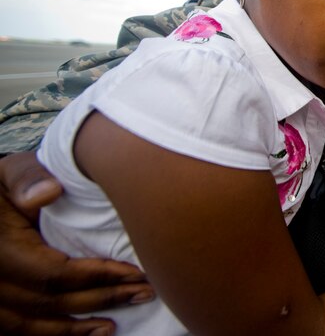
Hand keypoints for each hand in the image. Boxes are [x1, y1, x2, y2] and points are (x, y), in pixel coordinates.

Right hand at [0, 152, 154, 334]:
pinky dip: (49, 333)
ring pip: (29, 325)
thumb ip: (28, 179)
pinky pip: (16, 329)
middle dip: (100, 299)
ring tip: (112, 326)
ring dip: (74, 329)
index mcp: (1, 251)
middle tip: (143, 293)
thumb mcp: (10, 172)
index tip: (135, 272)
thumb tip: (50, 191)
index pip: (53, 274)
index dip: (97, 276)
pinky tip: (79, 334)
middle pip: (48, 302)